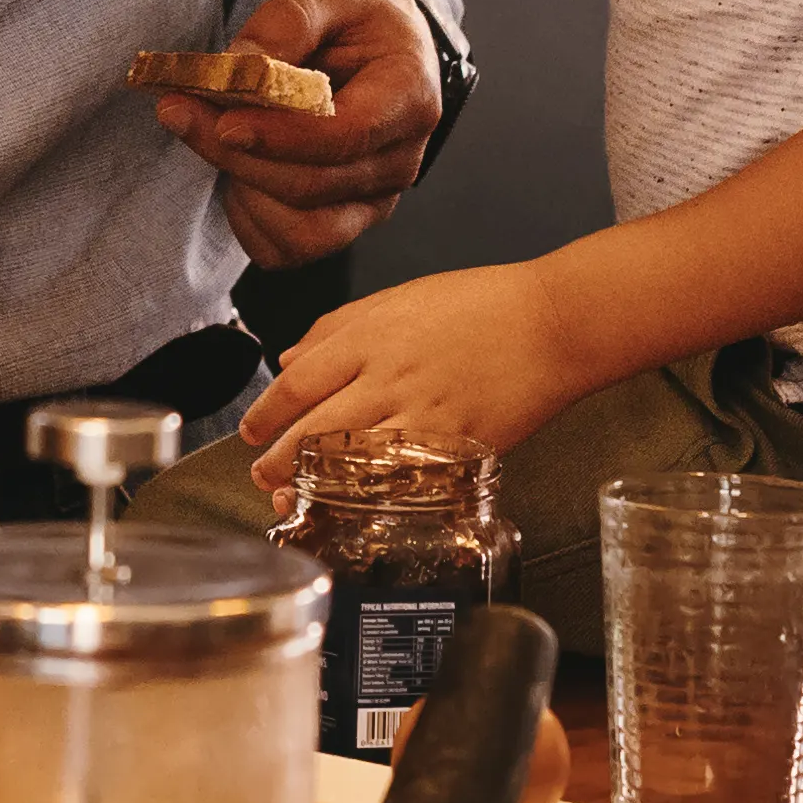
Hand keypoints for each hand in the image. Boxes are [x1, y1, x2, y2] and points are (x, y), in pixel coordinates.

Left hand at [156, 0, 439, 266]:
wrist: (377, 52)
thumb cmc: (357, 21)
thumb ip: (289, 19)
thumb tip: (244, 64)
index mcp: (408, 97)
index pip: (347, 135)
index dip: (281, 136)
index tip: (223, 122)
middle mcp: (398, 161)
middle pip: (310, 184)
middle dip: (236, 155)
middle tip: (177, 110)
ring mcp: (373, 201)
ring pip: (300, 231)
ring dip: (241, 189)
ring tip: (212, 135)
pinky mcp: (343, 224)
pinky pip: (285, 249)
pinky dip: (249, 218)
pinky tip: (237, 169)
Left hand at [241, 256, 608, 467]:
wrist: (551, 323)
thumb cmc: (481, 304)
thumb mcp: (399, 297)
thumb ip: (338, 327)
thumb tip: (289, 358)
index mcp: (371, 336)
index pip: (299, 381)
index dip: (266, 411)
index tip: (251, 430)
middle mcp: (388, 376)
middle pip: (315, 426)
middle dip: (279, 457)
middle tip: (261, 473)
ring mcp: (422, 413)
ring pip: (350, 459)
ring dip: (313, 482)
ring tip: (292, 496)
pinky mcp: (455, 444)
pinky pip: (402, 477)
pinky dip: (372, 495)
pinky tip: (354, 505)